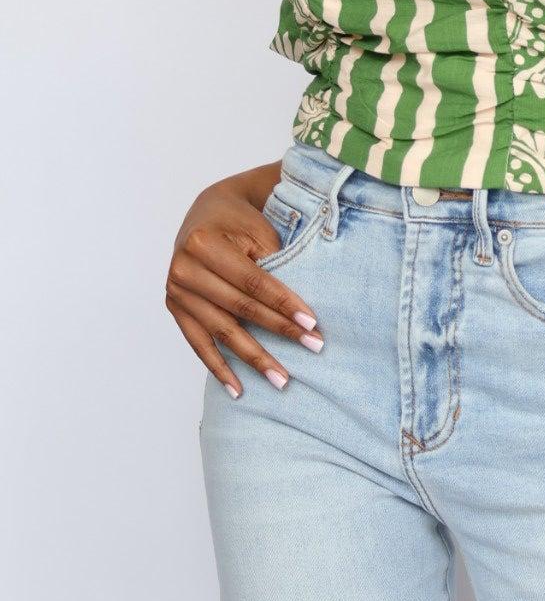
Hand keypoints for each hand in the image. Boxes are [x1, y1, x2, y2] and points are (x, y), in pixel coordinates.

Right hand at [165, 183, 322, 397]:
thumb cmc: (240, 222)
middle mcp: (183, 269)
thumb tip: (296, 315)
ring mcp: (175, 291)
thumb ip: (272, 268)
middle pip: (239, 309)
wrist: (208, 212)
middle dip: (278, 331)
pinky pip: (198, 343)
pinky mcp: (175, 307)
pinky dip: (218, 367)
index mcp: (203, 244)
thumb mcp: (259, 233)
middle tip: (311, 349)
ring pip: (221, 332)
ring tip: (280, 379)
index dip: (284, 305)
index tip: (312, 325)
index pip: (253, 282)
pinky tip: (237, 389)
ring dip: (253, 359)